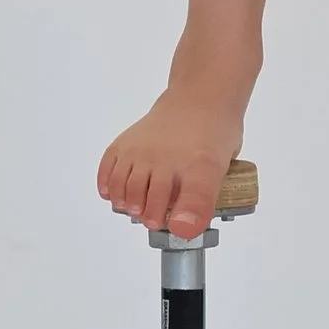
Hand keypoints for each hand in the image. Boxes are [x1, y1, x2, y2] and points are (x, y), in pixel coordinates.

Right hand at [97, 91, 245, 242]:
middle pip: (146, 197)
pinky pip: (108, 167)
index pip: (192, 198)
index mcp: (199, 166)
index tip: (177, 228)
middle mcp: (165, 156)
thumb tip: (183, 228)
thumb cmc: (211, 138)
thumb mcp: (221, 170)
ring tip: (137, 209)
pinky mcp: (124, 143)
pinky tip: (116, 195)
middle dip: (148, 216)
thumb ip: (203, 201)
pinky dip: (108, 186)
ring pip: (124, 186)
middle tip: (154, 221)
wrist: (199, 100)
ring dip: (128, 204)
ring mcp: (141, 149)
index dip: (183, 220)